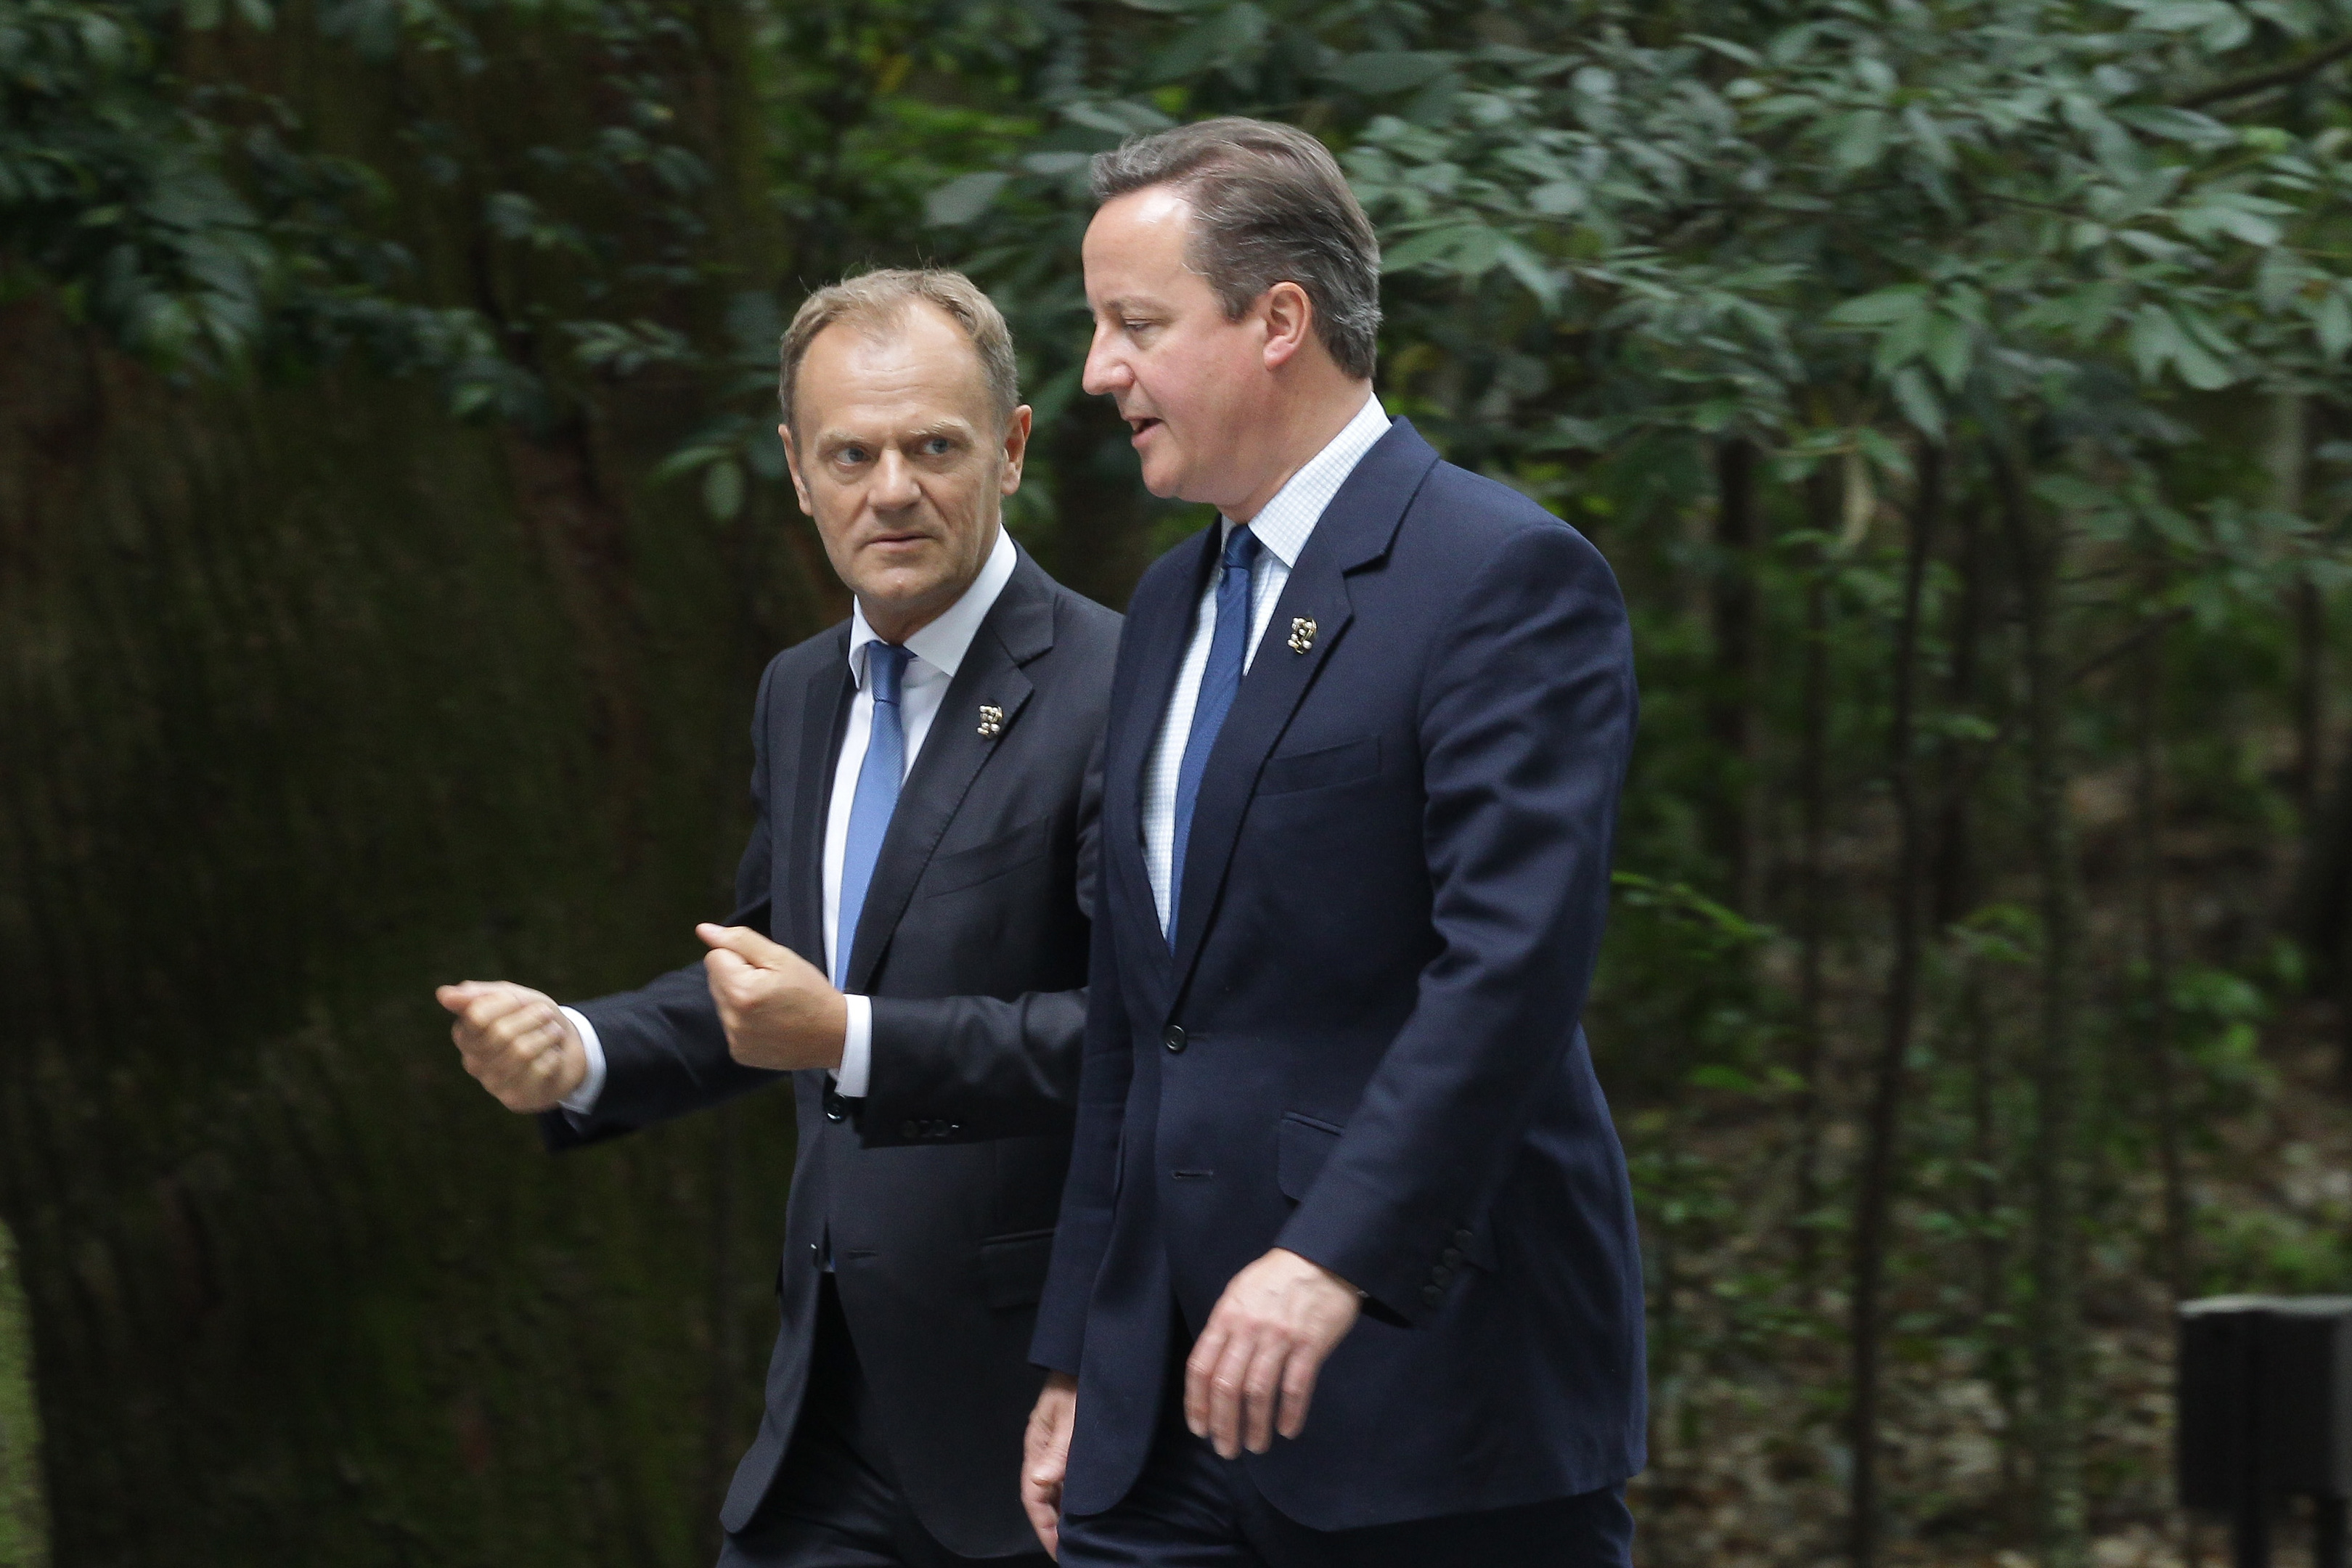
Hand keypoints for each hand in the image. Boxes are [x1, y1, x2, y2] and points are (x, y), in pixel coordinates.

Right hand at [436, 981, 586, 1112]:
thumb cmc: (532, 1019)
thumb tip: (442, 995)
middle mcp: (472, 1062)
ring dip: (546, 1036)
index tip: (522, 1000)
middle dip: (531, 1018)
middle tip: (546, 1014)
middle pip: (501, 1033)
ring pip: (521, 1052)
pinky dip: (553, 1056)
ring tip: (553, 1033)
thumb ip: (477, 995)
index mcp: (465, 1035)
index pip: (477, 1015)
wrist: (568, 1049)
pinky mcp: (515, 1098)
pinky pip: (538, 1070)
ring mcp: (492, 1083)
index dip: (507, 1003)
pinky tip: (553, 1055)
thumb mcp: (510, 997)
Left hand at [697, 924, 848, 1070]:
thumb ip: (740, 940)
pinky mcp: (739, 1053)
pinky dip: (743, 1020)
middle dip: (736, 976)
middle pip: (715, 980)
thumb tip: (704, 930)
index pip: (715, 957)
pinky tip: (767, 1022)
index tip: (765, 969)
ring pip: (721, 1003)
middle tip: (769, 985)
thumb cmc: (811, 992)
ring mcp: (734, 1040)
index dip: (740, 957)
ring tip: (770, 1004)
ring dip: (738, 998)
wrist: (834, 1036)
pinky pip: (730, 1025)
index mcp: (741, 990)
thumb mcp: (782, 958)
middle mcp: (732, 1019)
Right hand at [1022, 1371, 1076, 1557]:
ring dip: (1064, 1511)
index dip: (1044, 1526)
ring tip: (1080, 1536)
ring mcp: (1056, 1445)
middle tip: (1070, 1550)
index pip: (1033, 1495)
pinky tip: (1087, 1506)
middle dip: (1053, 1525)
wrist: (1086, 1354)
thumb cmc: (1078, 1381)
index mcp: (1037, 1445)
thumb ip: (1059, 1448)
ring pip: (1056, 1487)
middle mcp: (1043, 1449)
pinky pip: (1068, 1476)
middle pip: (1043, 1496)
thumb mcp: (1071, 1414)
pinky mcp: (1071, 1441)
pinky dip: (1074, 1494)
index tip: (1058, 1550)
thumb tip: (1041, 1482)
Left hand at [1186, 1248, 1359, 1458]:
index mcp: (1226, 1317)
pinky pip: (1296, 1387)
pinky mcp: (1310, 1343)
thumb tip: (1212, 1370)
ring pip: (1258, 1392)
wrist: (1321, 1256)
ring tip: (1256, 1446)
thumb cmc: (1276, 1277)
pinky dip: (1290, 1413)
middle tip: (1226, 1450)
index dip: (1197, 1404)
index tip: (1200, 1429)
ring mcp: (1279, 1337)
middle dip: (1223, 1425)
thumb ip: (1225, 1329)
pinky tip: (1287, 1430)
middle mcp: (1248, 1329)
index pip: (1200, 1368)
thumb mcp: (1239, 1294)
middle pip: (1226, 1386)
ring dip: (1255, 1426)